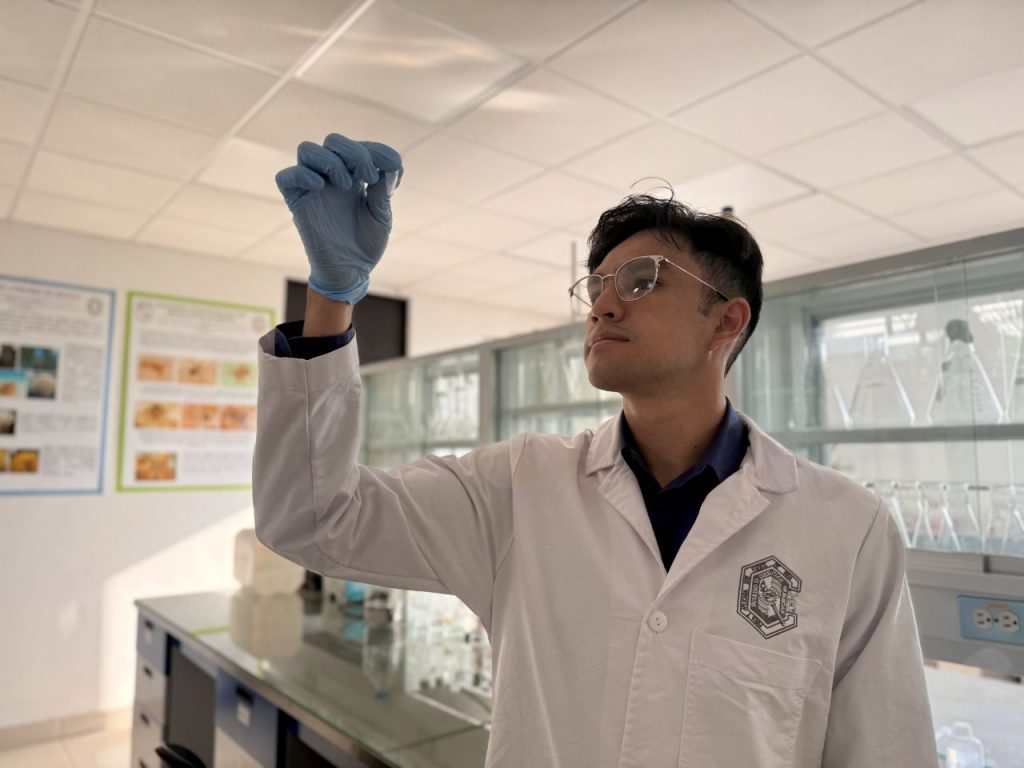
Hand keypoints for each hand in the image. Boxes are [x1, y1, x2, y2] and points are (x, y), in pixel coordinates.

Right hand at [275, 134, 402, 303]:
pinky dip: (302, 175)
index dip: (378, 150)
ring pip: (307, 150)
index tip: (393, 167)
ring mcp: (312, 188)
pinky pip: (286, 177)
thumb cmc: (366, 244)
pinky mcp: (297, 203)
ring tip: (348, 185)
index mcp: (353, 175)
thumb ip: (383, 189)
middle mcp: (331, 177)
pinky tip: (322, 188)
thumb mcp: (381, 214)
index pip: (360, 146)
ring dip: (331, 160)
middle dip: (355, 152)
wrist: (351, 272)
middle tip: (368, 176)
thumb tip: (391, 163)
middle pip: (333, 141)